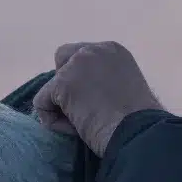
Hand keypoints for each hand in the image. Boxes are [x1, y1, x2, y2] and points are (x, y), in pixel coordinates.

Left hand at [31, 41, 163, 154]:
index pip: (81, 56)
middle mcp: (94, 49)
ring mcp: (76, 64)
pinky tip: (76, 129)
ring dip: (62, 109)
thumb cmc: (137, 121)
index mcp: (112, 50)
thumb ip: (101, 81)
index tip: (97, 103)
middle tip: (83, 109)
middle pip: (61, 59)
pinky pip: (42, 103)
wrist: (139, 132)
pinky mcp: (62, 83)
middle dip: (64, 85)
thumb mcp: (121, 89)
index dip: (81, 81)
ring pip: (50, 87)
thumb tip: (78, 93)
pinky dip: (53, 122)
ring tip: (86, 124)